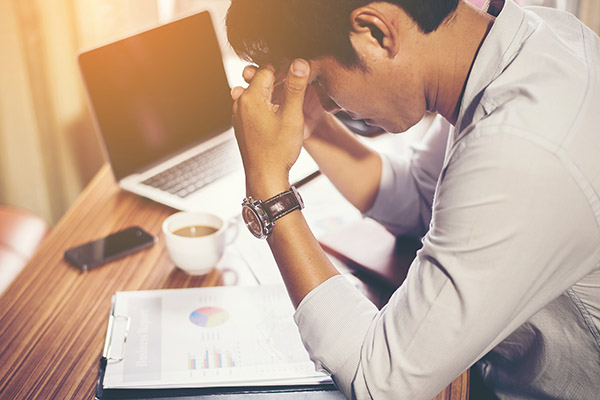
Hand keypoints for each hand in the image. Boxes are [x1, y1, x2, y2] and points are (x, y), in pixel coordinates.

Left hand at [231, 59, 310, 197]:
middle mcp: (240, 104)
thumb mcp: (292, 115)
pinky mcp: (242, 126)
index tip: (299, 77)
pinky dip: (266, 108)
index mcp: (250, 97)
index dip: (286, 71)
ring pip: (258, 95)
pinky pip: (254, 109)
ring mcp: (239, 116)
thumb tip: (300, 62)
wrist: (265, 177)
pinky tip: (279, 117)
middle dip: (279, 83)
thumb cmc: (278, 150)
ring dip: (273, 96)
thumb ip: (295, 87)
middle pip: (261, 82)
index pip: (268, 70)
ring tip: (289, 104)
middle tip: (297, 90)